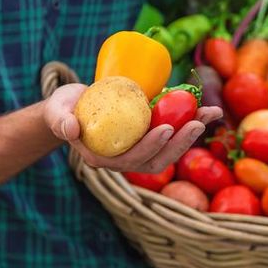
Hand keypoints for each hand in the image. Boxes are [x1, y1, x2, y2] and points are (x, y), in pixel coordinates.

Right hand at [43, 83, 222, 172]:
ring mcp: (139, 152)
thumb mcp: (58, 110)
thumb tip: (71, 128)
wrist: (74, 107)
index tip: (166, 127)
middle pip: (158, 160)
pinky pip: (174, 138)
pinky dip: (191, 124)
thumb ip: (61, 120)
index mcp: (103, 158)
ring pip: (170, 151)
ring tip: (210, 114)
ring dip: (192, 135)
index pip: (131, 158)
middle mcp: (124, 160)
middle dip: (180, 143)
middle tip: (198, 122)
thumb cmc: (65, 108)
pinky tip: (207, 110)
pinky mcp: (150, 140)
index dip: (151, 146)